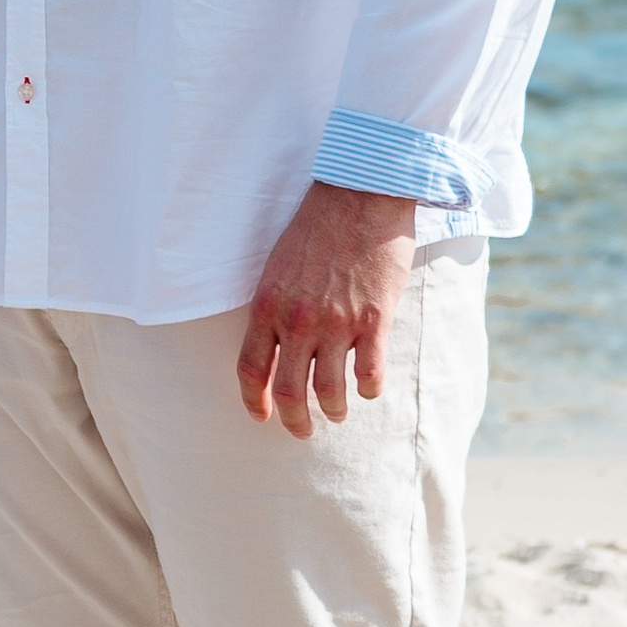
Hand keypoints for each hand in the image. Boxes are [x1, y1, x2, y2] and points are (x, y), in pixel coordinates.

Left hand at [236, 182, 415, 434]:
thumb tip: (276, 343)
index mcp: (268, 306)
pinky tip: (369, 388)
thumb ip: (275, 306)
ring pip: (330, 392)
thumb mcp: (278, 265)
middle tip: (302, 431)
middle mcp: (299, 321)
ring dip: (334, 411)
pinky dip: (369, 389)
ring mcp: (338, 323)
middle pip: (289, 391)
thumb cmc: (317, 226)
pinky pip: (370, 374)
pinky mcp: (375, 320)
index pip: (251, 368)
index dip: (254, 401)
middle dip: (295, 421)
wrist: (360, 195)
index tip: (262, 416)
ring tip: (338, 414)